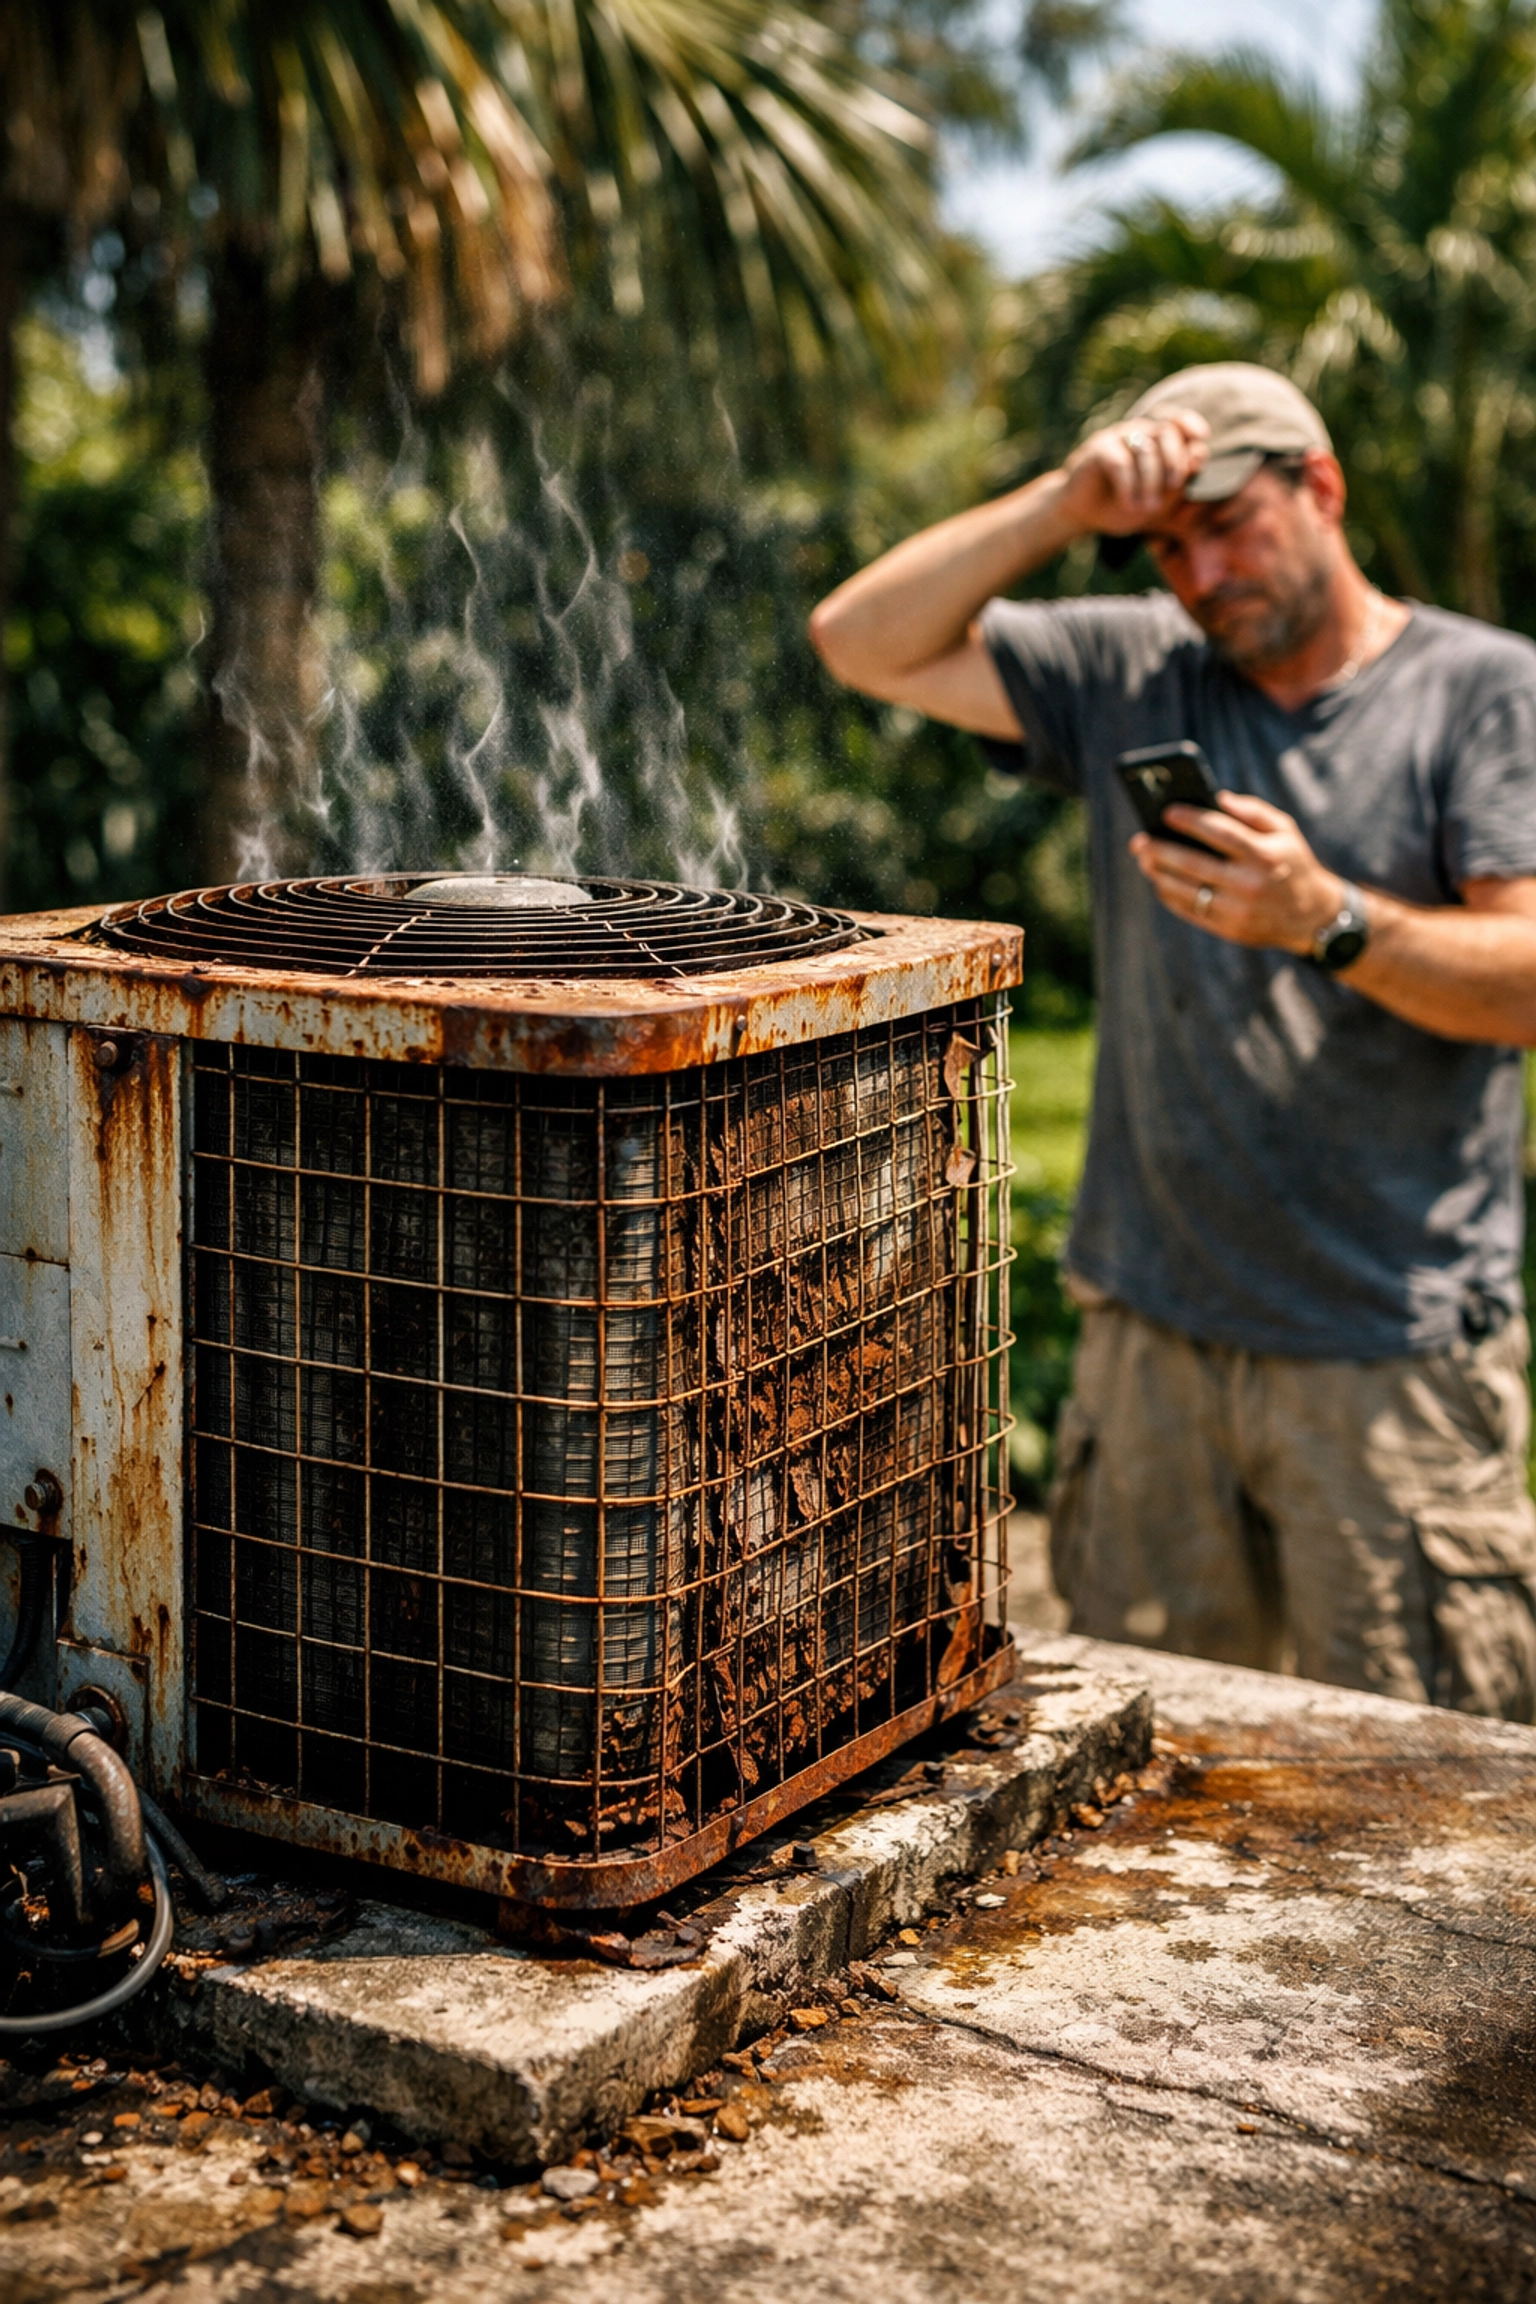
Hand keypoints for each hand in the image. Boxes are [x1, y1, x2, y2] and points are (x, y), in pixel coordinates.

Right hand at [1060, 410, 1210, 537]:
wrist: (1085, 514)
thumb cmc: (1125, 505)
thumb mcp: (1160, 501)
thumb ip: (1182, 480)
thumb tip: (1200, 452)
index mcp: (1159, 441)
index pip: (1181, 423)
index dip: (1192, 427)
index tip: (1199, 445)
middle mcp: (1141, 433)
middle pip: (1167, 432)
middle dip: (1174, 460)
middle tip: (1173, 486)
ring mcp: (1119, 438)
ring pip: (1145, 449)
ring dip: (1151, 481)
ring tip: (1148, 508)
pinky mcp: (1099, 449)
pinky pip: (1120, 462)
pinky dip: (1129, 486)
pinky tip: (1129, 504)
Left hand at [1130, 792, 1346, 955]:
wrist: (1312, 917)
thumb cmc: (1292, 864)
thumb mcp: (1285, 831)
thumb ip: (1253, 811)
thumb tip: (1216, 798)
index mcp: (1263, 855)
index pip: (1218, 832)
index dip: (1189, 820)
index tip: (1167, 812)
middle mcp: (1249, 884)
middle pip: (1192, 863)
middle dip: (1160, 850)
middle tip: (1139, 840)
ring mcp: (1238, 910)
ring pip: (1185, 890)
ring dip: (1159, 874)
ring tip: (1145, 860)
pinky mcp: (1229, 929)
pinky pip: (1190, 911)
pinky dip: (1170, 895)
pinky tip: (1161, 881)